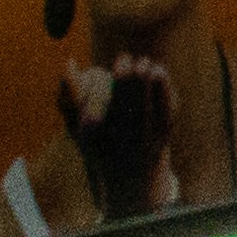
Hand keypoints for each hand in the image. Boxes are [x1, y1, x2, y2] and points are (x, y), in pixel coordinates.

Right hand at [58, 55, 182, 220]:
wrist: (129, 177)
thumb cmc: (99, 143)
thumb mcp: (79, 125)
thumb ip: (69, 94)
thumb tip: (70, 62)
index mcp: (99, 133)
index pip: (107, 99)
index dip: (118, 77)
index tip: (121, 60)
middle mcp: (123, 139)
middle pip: (132, 101)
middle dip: (135, 78)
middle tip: (134, 60)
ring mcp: (146, 139)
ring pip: (152, 104)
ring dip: (152, 82)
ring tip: (148, 63)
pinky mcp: (164, 138)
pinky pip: (167, 110)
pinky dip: (165, 91)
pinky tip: (160, 75)